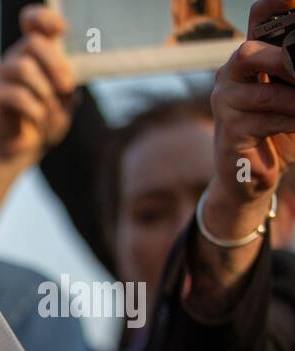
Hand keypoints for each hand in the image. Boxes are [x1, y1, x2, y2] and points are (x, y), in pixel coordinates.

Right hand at [0, 5, 75, 162]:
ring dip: (44, 91)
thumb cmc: (47, 116)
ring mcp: (0, 74)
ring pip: (23, 68)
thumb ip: (68, 78)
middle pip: (33, 42)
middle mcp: (16, 57)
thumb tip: (69, 74)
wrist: (25, 146)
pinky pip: (15, 95)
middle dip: (55, 65)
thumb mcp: (65, 96)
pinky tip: (38, 118)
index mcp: (35, 51)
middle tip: (67, 88)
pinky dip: (33, 109)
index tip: (62, 30)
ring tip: (51, 109)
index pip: (32, 20)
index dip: (43, 18)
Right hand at [206, 1, 294, 221]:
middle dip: (286, 61)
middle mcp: (232, 74)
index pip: (262, 15)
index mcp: (254, 55)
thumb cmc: (283, 124)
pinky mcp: (229, 131)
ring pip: (265, 95)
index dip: (276, 3)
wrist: (257, 172)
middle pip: (249, 51)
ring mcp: (224, 103)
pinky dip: (291, 124)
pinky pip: (265, 122)